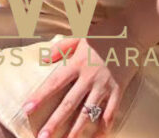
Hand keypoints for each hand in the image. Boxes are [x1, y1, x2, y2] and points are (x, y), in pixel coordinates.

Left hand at [21, 13, 142, 137]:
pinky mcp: (118, 90)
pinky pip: (110, 113)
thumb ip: (61, 46)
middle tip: (42, 137)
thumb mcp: (79, 34)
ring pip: (88, 113)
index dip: (40, 96)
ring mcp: (104, 85)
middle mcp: (89, 76)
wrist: (131, 31)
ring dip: (76, 131)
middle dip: (55, 122)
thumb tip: (44, 59)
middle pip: (69, 103)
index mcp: (78, 62)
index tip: (27, 109)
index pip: (55, 82)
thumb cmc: (103, 32)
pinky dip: (104, 128)